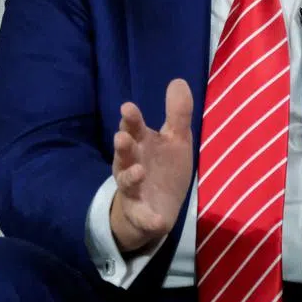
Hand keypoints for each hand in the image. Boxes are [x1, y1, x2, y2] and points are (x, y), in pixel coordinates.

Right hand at [109, 78, 193, 253]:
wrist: (158, 208)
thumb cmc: (164, 167)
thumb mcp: (176, 139)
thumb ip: (178, 113)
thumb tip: (179, 80)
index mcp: (141, 144)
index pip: (134, 128)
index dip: (130, 119)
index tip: (128, 107)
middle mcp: (131, 165)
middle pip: (124, 154)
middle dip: (123, 146)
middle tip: (122, 137)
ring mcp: (134, 191)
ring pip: (127, 183)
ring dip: (131, 177)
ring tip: (138, 172)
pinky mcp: (141, 215)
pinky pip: (144, 218)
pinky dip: (149, 220)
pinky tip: (158, 221)